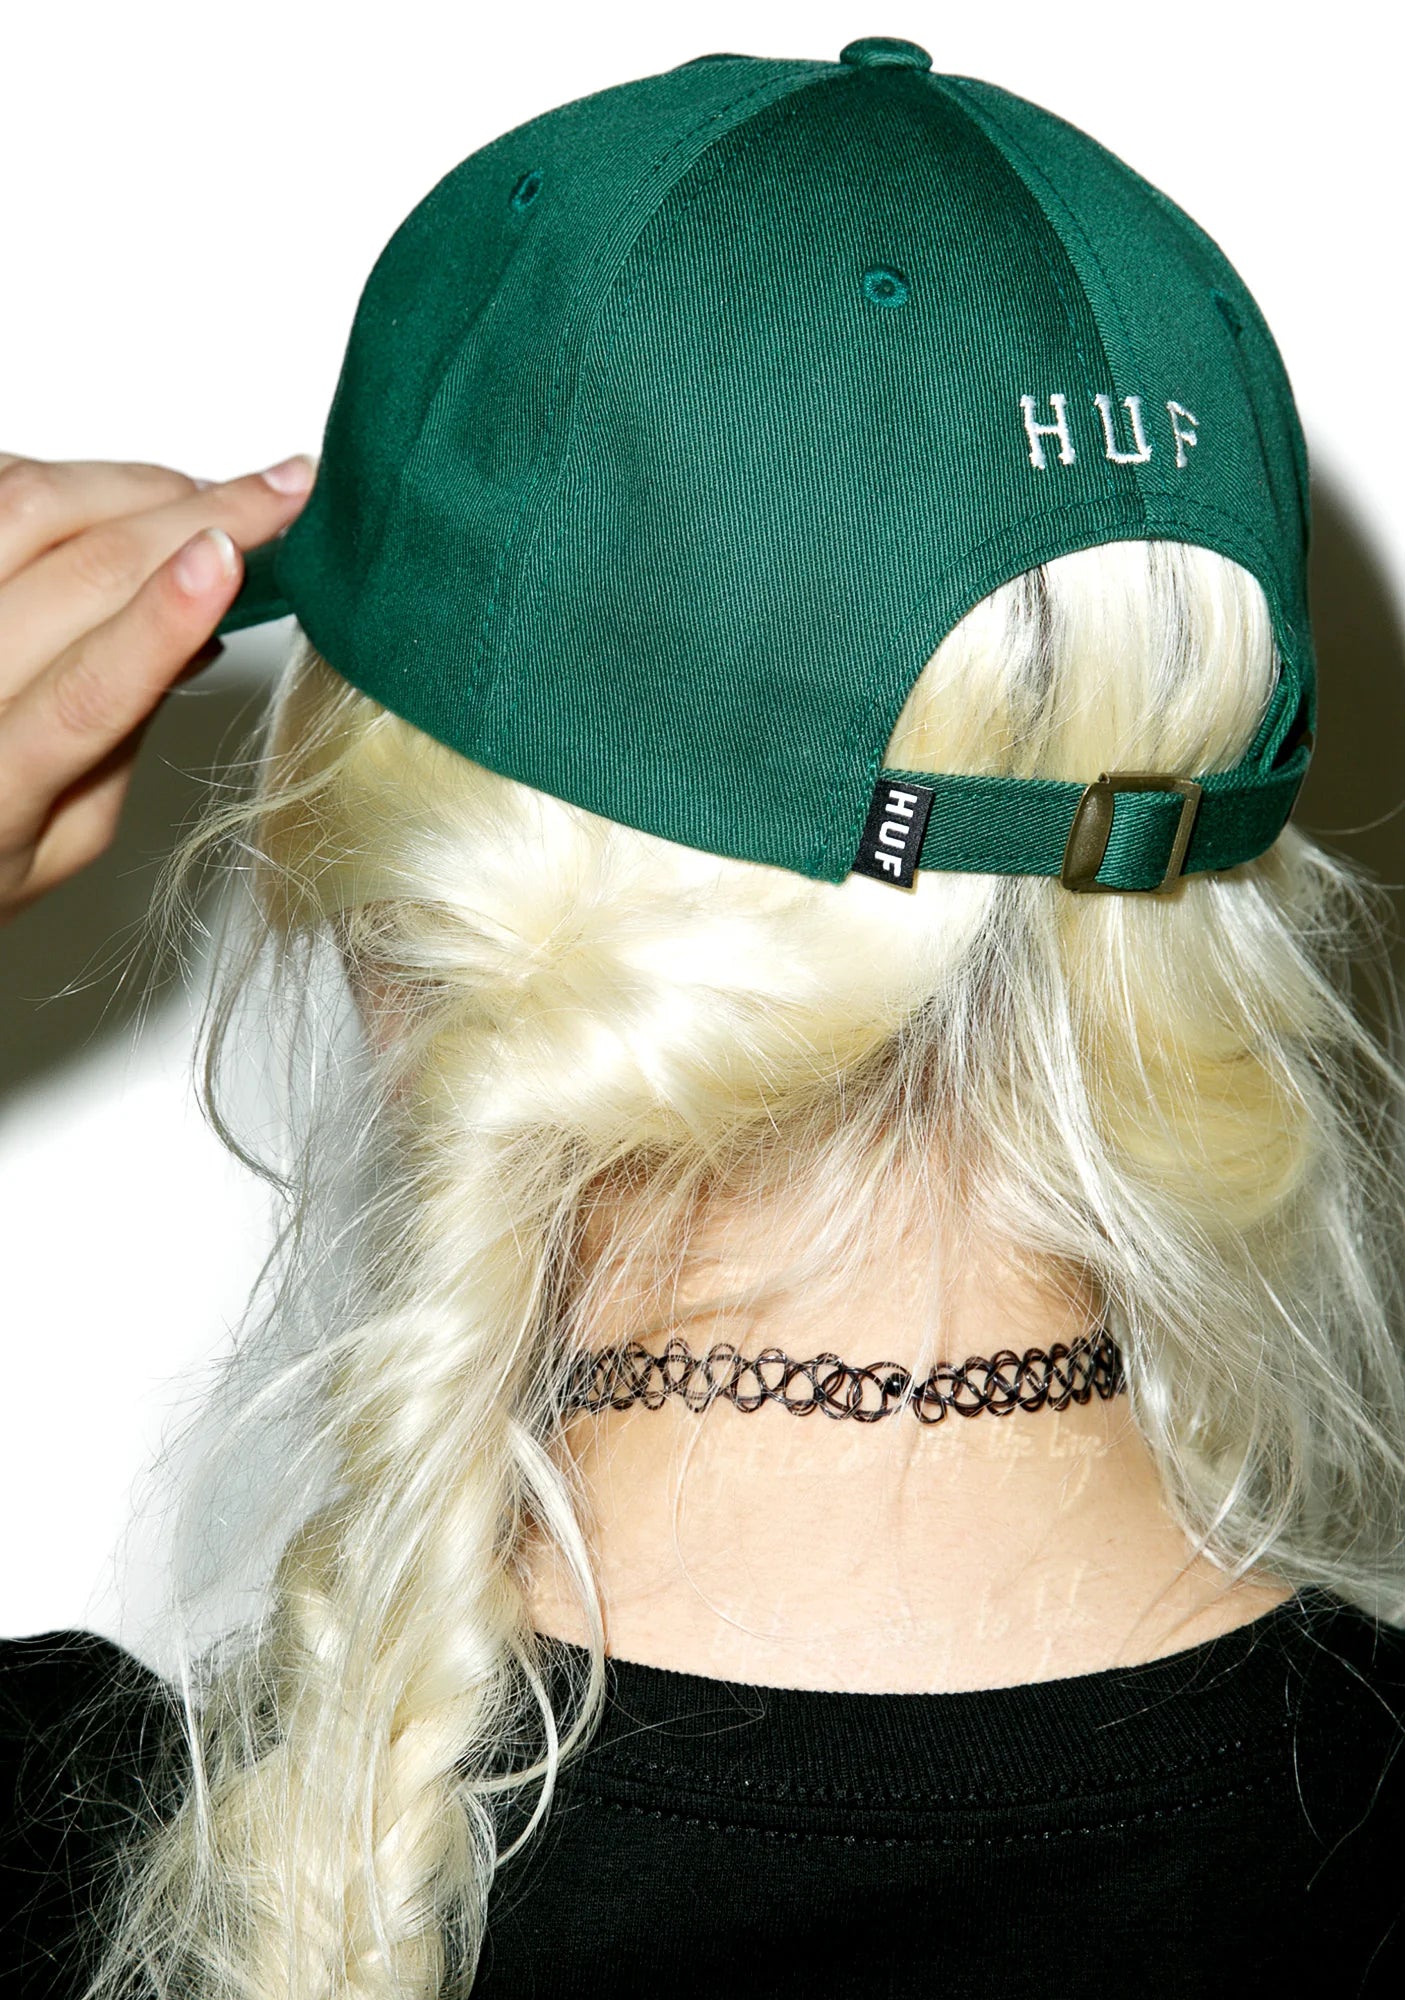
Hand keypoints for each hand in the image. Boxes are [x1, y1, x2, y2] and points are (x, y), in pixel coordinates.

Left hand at [0, 452, 314, 923]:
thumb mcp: (59, 841)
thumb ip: (122, 742)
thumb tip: (195, 635)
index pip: (89, 689)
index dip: (164, 616)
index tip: (235, 555)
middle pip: (74, 570)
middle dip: (194, 514)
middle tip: (284, 487)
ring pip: (28, 501)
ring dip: (138, 484)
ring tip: (213, 493)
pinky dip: (65, 478)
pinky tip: (115, 497)